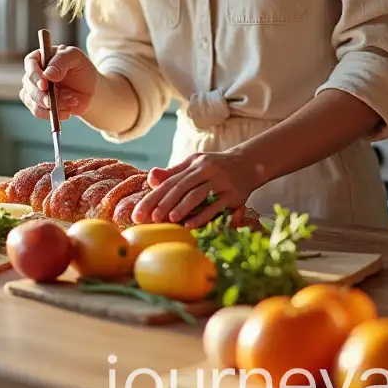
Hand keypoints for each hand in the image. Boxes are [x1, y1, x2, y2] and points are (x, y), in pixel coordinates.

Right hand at [19, 45, 98, 121]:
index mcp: (41, 56)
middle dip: (43, 95)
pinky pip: (37, 111)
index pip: (30, 62)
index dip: (34, 75)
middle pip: (28, 84)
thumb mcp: (76, 57)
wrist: (89, 90)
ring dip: (50, 105)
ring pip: (31, 99)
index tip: (44, 85)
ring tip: (71, 102)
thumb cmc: (82, 69)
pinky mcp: (38, 104)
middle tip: (58, 100)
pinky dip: (50, 113)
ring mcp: (34, 89)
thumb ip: (62, 61)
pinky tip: (66, 112)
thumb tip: (47, 74)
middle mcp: (35, 72)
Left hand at [131, 149, 256, 228]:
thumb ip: (174, 172)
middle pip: (181, 187)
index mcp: (195, 163)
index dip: (153, 197)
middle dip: (164, 203)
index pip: (169, 181)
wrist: (249, 163)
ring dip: (183, 207)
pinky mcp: (235, 195)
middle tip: (152, 219)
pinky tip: (191, 224)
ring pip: (199, 195)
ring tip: (170, 220)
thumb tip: (150, 177)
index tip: (139, 213)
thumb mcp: (195, 164)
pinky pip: (216, 206)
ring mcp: (221, 182)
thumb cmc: (216, 166)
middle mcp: (207, 170)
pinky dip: (203, 216)